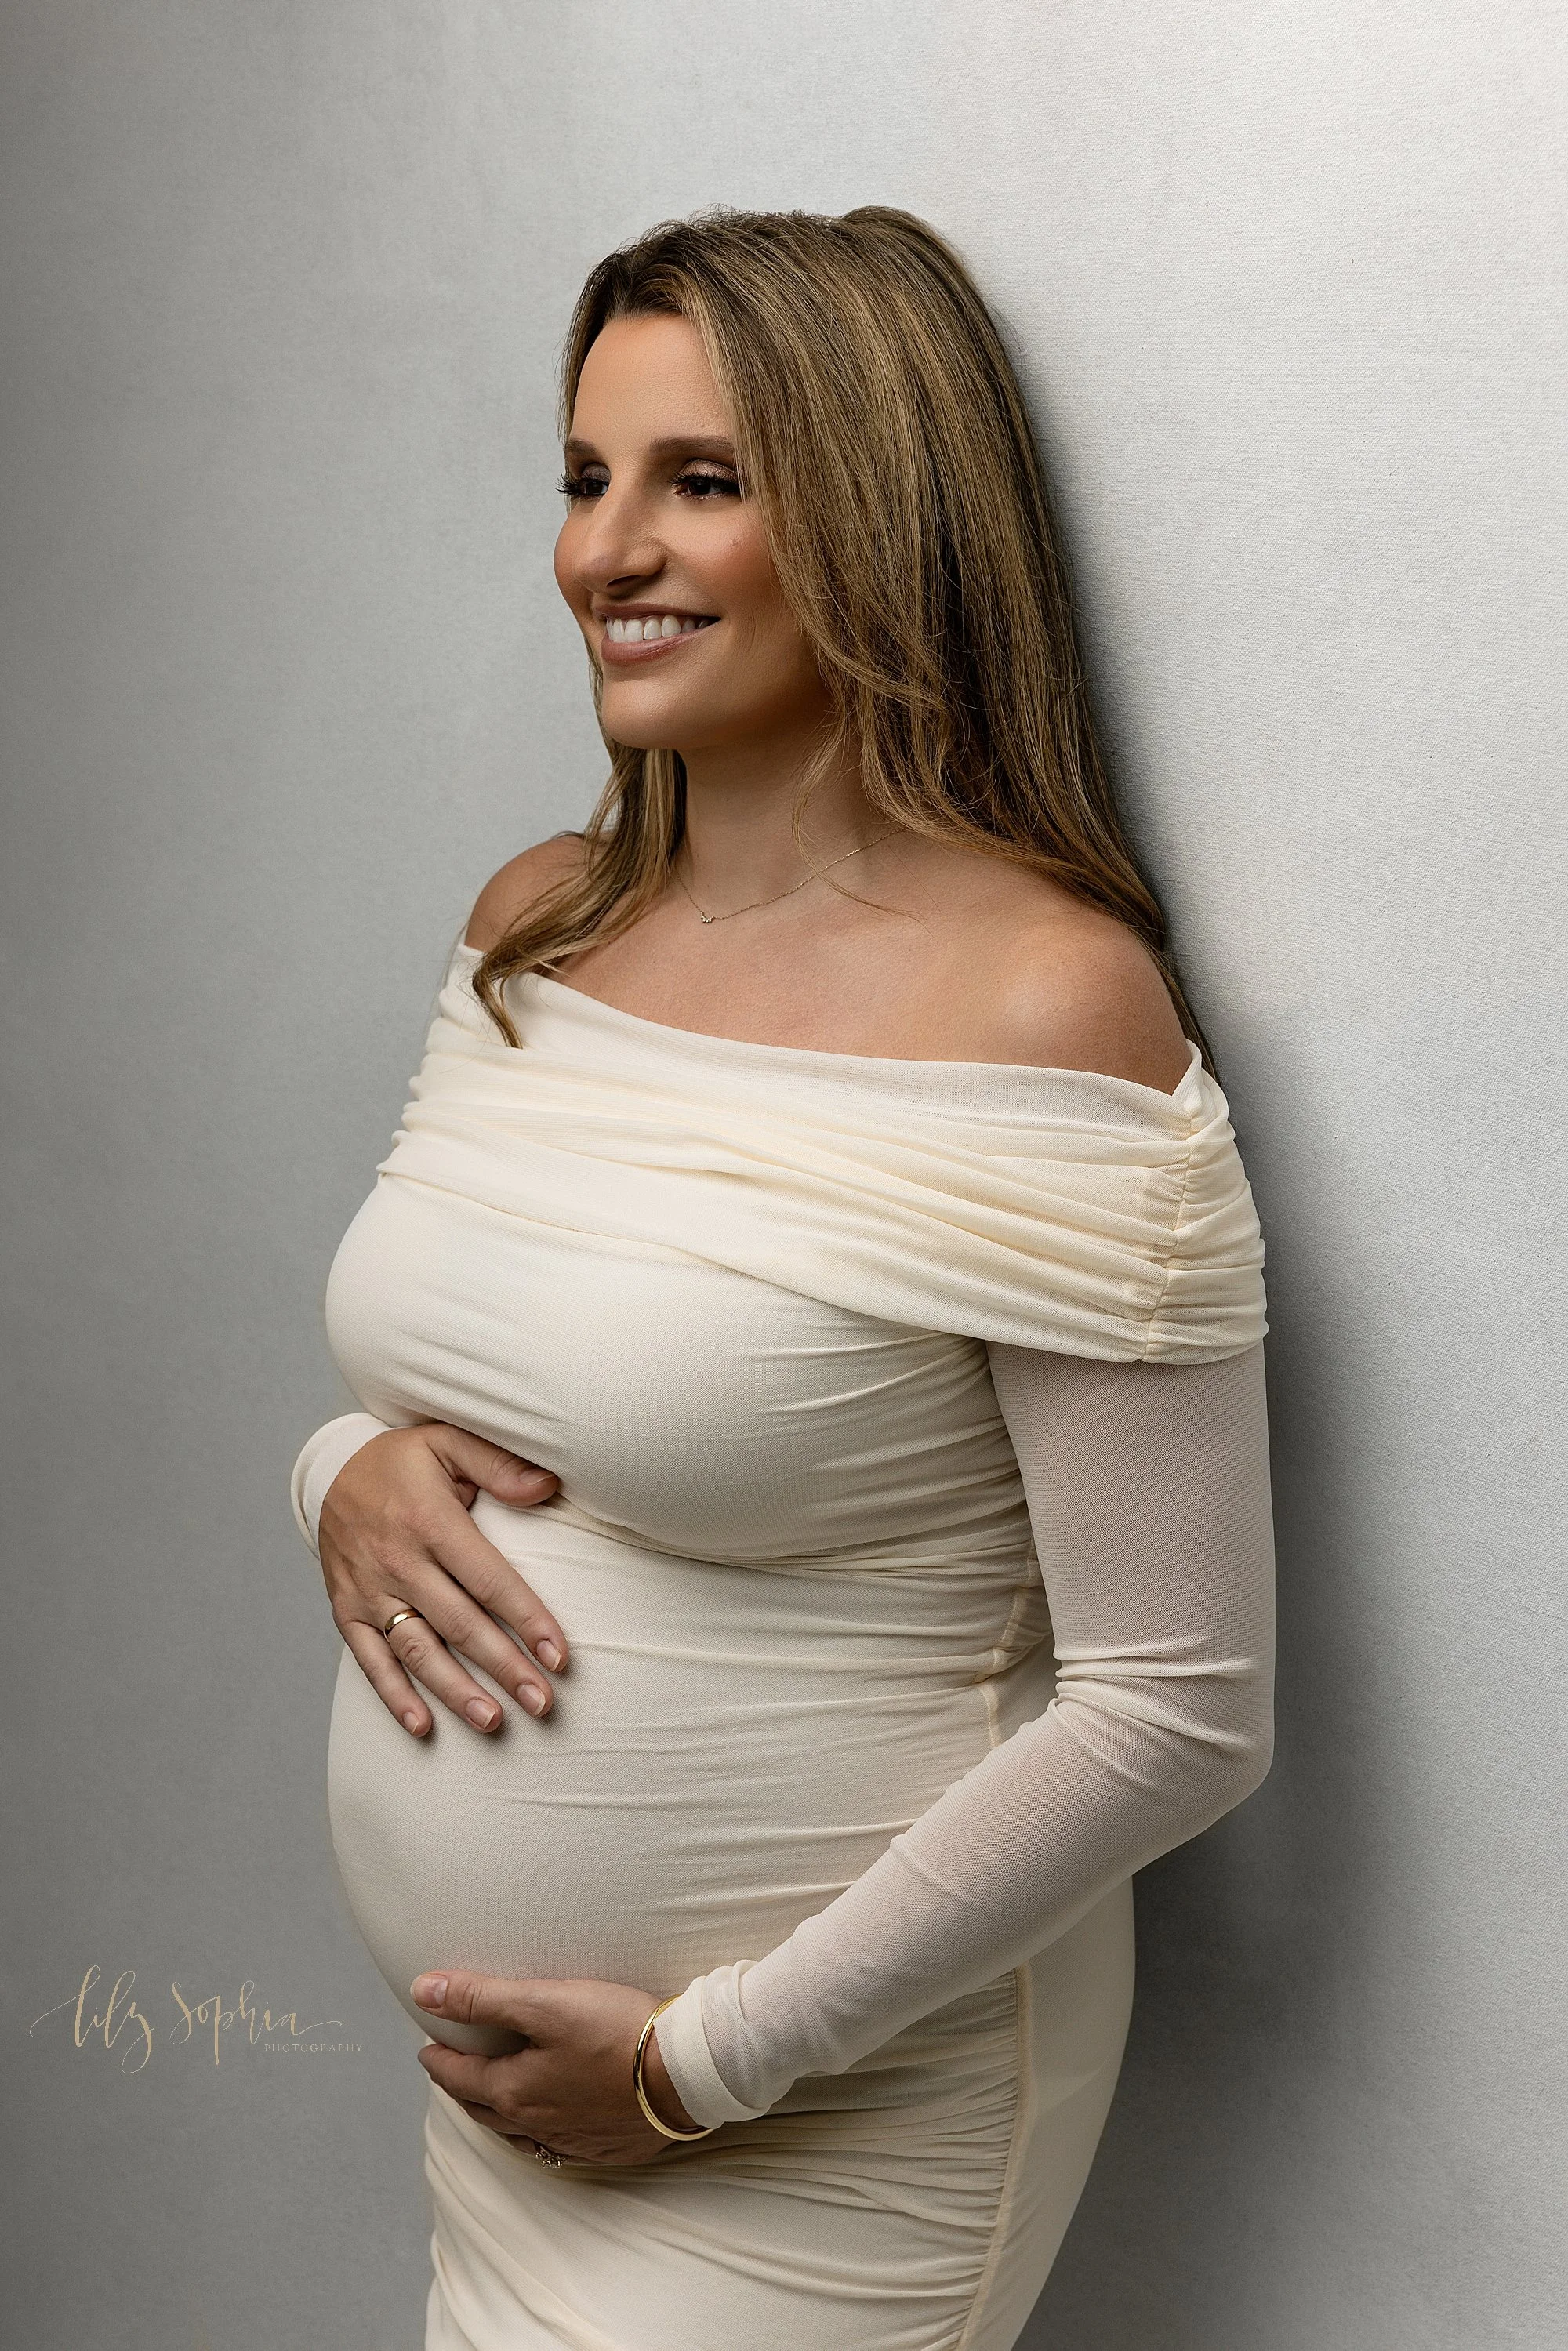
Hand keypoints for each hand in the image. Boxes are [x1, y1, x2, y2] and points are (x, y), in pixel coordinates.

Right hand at [321, 1424, 564, 1738]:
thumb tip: (548, 1486)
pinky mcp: (346, 1610)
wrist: (330, 1472)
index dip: (526, 1620)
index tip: (559, 1657)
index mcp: (430, 1521)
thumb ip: (499, 1463)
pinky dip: (394, 1695)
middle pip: (459, 1624)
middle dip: (503, 1667)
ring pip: (416, 1650)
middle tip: (542, 1704)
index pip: (488, 1580)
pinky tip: (422, 1726)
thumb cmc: (405, 1461)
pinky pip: (369, 1660)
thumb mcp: (449, 1442)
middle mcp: (398, 1561)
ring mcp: (369, 1590)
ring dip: (455, 1691)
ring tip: (493, 1722)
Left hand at [409, 1970, 704, 2165]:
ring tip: (490, 2096)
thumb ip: (481, 1997)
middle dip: (461, 2087)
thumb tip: (422, 1990)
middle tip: (452, 2068)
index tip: (426, 2046)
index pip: (457, 2077)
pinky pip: (554, 2148)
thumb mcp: (544, 2001)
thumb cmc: (616, 2031)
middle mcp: (536, 2126)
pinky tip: (545, 2126)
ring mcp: (572, 2142)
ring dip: (495, 2114)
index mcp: (514, 2092)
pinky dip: (536, 2134)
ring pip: (516, 2134)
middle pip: (482, 2109)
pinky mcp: (605, 2147)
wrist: (686, 2072)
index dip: (437, 2059)